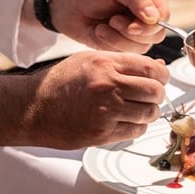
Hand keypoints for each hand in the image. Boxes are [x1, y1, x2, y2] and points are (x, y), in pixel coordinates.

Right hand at [0, 51, 169, 148]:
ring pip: (149, 114)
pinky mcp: (102, 133)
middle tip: (151, 95)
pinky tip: (126, 121)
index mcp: (106, 65)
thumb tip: (156, 67)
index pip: (151, 68)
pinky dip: (136, 127)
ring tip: (137, 109)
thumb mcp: (89, 60)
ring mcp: (106, 111)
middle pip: (155, 91)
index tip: (160, 78)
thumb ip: (122, 62)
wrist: (33, 108)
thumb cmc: (59, 82)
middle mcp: (108, 86)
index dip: (162, 75)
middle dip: (158, 94)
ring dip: (148, 112)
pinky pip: (135, 131)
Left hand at [50, 0, 168, 52]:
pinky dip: (111, 45)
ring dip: (119, 38)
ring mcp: (134, 30)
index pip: (163, 15)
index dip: (151, 24)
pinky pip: (126, 53)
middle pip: (156, 34)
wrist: (64, 4)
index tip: (133, 24)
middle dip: (133, 32)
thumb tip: (154, 16)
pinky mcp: (121, 44)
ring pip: (142, 46)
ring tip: (103, 26)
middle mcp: (144, 13)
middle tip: (114, 21)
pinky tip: (99, 32)